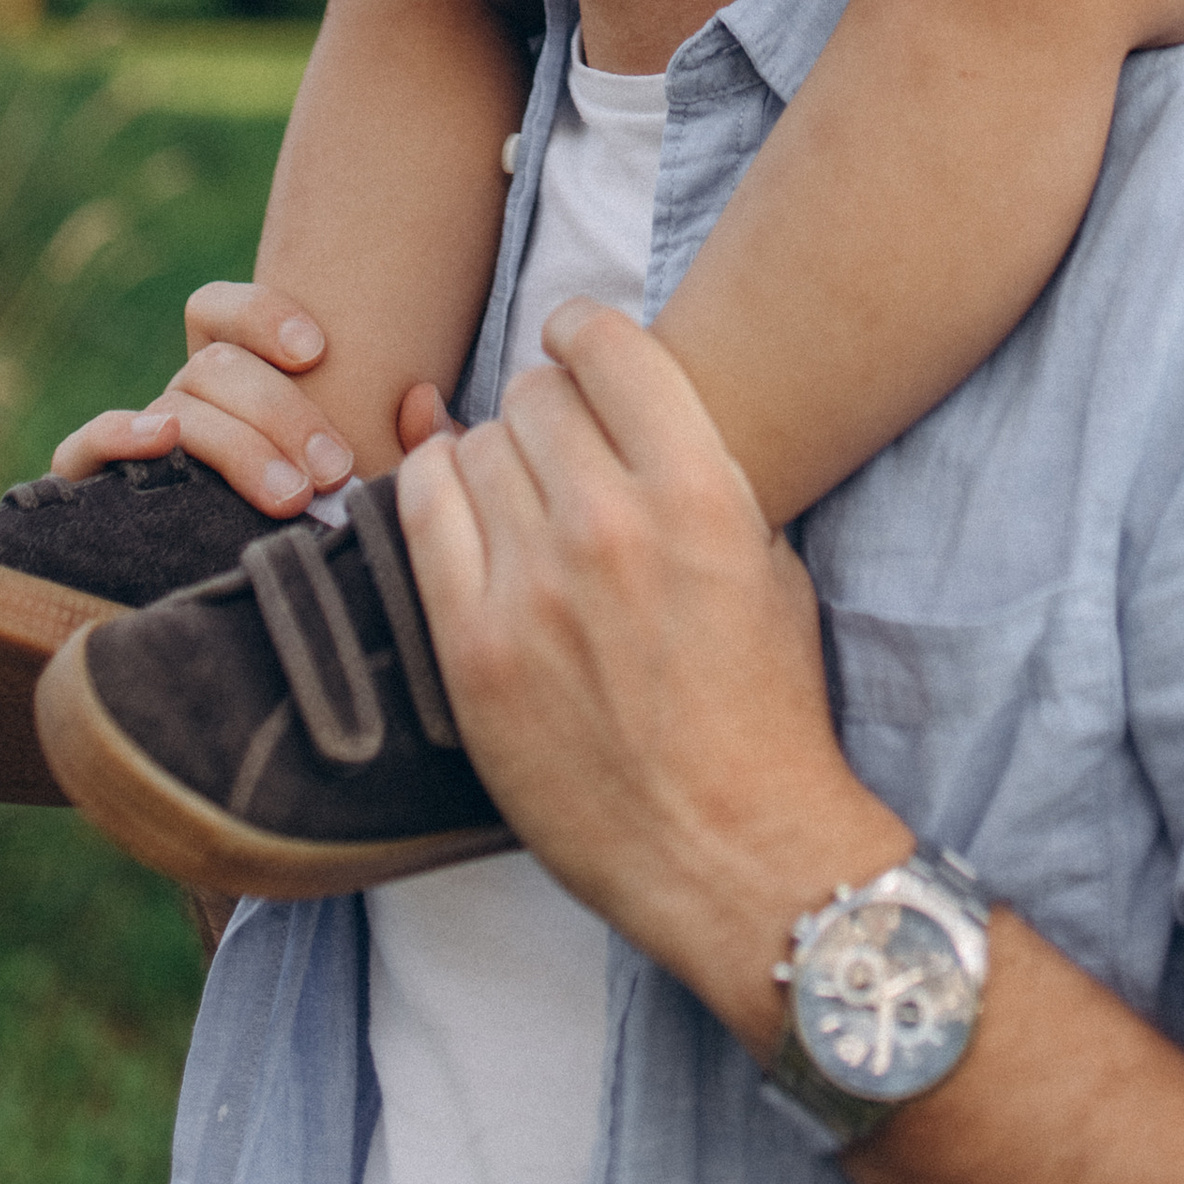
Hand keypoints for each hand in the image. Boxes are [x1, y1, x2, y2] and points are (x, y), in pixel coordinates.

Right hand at [49, 279, 458, 514]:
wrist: (253, 628)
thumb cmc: (325, 535)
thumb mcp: (374, 486)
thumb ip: (411, 446)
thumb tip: (421, 399)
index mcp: (234, 381)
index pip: (220, 310)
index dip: (261, 313)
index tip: (319, 351)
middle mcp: (181, 402)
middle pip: (214, 365)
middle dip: (281, 411)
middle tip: (333, 471)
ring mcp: (137, 443)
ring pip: (177, 406)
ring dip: (237, 444)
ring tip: (292, 495)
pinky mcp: (90, 489)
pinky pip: (84, 445)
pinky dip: (117, 433)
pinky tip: (162, 442)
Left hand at [397, 304, 902, 1043]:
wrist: (731, 851)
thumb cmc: (761, 706)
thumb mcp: (764, 557)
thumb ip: (694, 467)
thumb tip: (622, 394)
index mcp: (698, 491)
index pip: (608, 346)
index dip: (583, 332)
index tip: (574, 342)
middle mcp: (610, 526)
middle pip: (534, 396)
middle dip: (545, 407)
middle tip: (557, 442)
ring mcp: (533, 589)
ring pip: (474, 448)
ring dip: (494, 456)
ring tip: (518, 492)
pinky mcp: (473, 650)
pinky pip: (420, 513)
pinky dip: (434, 491)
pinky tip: (460, 505)